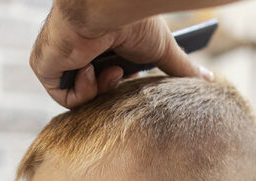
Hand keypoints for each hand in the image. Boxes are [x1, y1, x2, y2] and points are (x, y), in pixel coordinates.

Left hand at [31, 5, 211, 107]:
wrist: (106, 9)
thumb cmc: (133, 23)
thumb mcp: (161, 50)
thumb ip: (180, 68)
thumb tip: (210, 81)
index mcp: (99, 45)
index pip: (110, 76)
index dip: (125, 84)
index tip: (138, 79)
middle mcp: (77, 52)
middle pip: (96, 90)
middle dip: (113, 88)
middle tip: (123, 73)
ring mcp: (59, 59)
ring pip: (80, 96)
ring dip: (100, 88)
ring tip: (109, 68)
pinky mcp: (45, 65)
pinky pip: (63, 96)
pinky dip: (82, 90)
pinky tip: (90, 68)